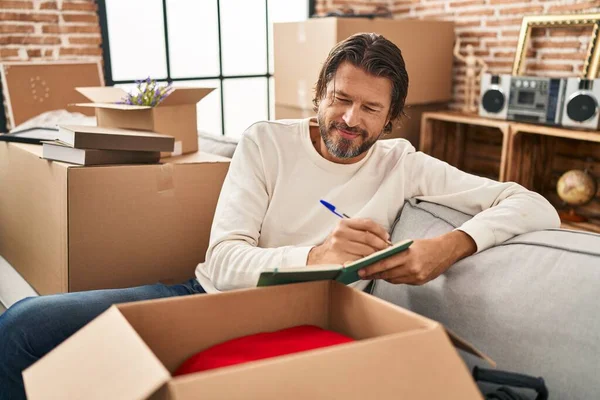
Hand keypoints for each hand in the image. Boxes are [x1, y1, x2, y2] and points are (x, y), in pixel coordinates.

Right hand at [308, 218, 389, 265]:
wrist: (320, 258)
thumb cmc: (336, 245)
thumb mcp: (345, 232)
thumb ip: (360, 230)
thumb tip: (383, 236)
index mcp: (343, 224)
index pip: (367, 223)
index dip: (380, 230)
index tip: (386, 237)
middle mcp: (340, 233)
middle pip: (368, 237)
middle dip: (381, 244)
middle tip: (386, 249)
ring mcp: (339, 245)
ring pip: (366, 250)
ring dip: (376, 254)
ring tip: (380, 256)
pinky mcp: (340, 258)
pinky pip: (360, 260)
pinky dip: (368, 262)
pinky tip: (370, 262)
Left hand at [358, 231, 476, 284]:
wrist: (445, 252)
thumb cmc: (426, 245)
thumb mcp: (408, 244)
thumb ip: (394, 251)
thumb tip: (377, 255)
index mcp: (408, 256)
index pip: (385, 263)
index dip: (371, 268)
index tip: (361, 269)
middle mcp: (412, 268)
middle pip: (387, 274)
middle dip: (373, 274)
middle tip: (361, 273)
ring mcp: (416, 277)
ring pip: (392, 279)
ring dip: (381, 277)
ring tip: (371, 274)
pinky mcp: (418, 282)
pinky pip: (400, 281)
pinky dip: (392, 278)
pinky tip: (386, 275)